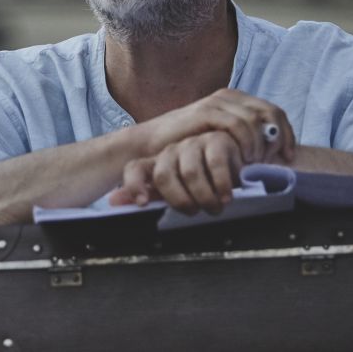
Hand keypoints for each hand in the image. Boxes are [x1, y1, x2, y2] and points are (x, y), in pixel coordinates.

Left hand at [111, 130, 243, 214]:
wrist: (240, 170)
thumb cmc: (206, 185)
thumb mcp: (176, 194)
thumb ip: (148, 196)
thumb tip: (112, 201)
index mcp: (159, 163)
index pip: (135, 168)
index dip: (133, 185)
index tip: (143, 204)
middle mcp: (173, 151)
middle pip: (164, 175)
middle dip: (182, 201)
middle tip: (197, 211)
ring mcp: (194, 144)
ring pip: (189, 171)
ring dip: (205, 197)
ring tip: (216, 206)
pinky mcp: (217, 140)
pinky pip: (214, 163)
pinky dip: (222, 185)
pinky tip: (227, 195)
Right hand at [142, 88, 294, 164]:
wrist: (154, 144)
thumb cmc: (190, 147)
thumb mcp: (224, 141)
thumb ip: (245, 139)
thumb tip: (275, 150)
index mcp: (237, 101)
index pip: (274, 112)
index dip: (287, 134)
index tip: (288, 157)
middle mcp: (230, 97)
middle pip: (270, 113)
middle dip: (276, 139)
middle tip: (273, 161)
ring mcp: (217, 102)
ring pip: (256, 119)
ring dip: (261, 144)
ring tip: (257, 163)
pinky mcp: (206, 111)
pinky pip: (238, 124)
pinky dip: (247, 142)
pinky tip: (245, 158)